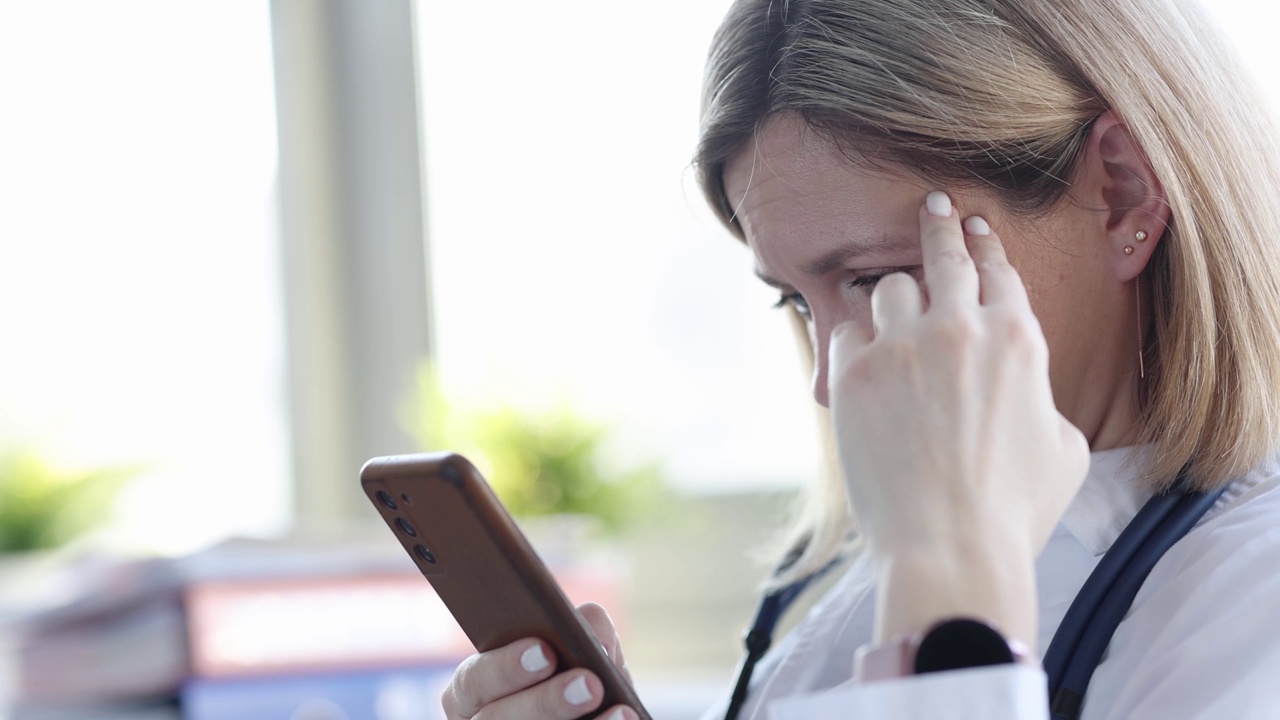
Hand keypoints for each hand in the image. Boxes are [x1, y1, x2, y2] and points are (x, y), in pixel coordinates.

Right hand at [442, 603, 638, 719]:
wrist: (599, 716)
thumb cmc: (582, 681)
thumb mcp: (585, 653)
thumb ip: (586, 631)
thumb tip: (597, 640)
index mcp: (474, 693)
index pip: (472, 681)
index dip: (505, 667)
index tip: (545, 651)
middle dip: (546, 701)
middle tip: (590, 683)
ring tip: (621, 711)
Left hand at [827, 191, 1088, 644]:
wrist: (950, 545)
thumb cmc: (1013, 510)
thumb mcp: (1063, 450)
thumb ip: (1039, 402)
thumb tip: (1020, 395)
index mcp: (1018, 340)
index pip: (999, 273)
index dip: (986, 246)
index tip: (974, 227)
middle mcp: (960, 328)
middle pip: (944, 255)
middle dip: (939, 224)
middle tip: (933, 206)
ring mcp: (902, 346)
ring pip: (888, 286)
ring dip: (889, 292)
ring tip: (882, 298)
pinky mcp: (853, 372)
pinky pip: (845, 331)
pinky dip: (852, 336)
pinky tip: (853, 345)